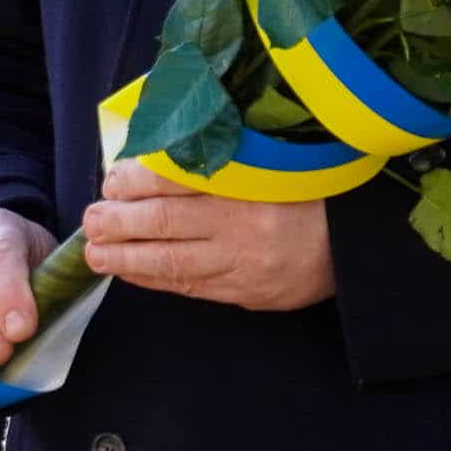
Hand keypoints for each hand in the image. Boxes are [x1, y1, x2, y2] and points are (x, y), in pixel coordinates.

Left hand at [81, 161, 334, 309]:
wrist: (359, 242)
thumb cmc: (314, 191)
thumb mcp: (275, 160)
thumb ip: (226, 157)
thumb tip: (160, 158)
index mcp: (251, 179)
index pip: (177, 176)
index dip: (136, 179)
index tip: (114, 178)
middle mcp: (244, 223)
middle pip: (165, 220)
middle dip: (118, 220)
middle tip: (91, 218)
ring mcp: (244, 263)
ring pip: (170, 261)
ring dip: (125, 257)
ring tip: (96, 252)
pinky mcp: (247, 292)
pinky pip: (189, 287)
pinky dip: (154, 280)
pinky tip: (131, 273)